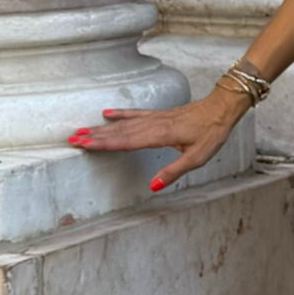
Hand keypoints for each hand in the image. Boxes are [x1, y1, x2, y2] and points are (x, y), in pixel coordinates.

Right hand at [64, 85, 251, 191]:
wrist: (222, 108)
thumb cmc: (211, 133)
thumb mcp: (197, 158)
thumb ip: (173, 172)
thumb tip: (152, 186)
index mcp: (160, 135)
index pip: (126, 141)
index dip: (104, 144)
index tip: (84, 145)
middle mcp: (153, 124)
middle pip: (119, 131)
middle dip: (94, 136)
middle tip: (71, 139)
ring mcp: (155, 117)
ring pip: (123, 123)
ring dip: (101, 127)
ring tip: (81, 130)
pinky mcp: (160, 114)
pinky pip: (136, 113)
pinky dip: (120, 113)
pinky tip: (106, 113)